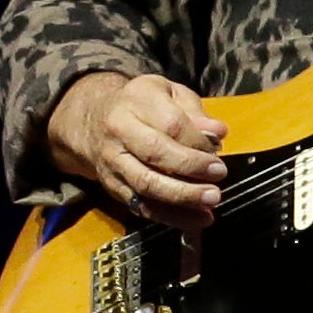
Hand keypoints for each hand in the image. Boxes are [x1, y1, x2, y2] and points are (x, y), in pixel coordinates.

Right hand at [47, 70, 228, 227]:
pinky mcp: (112, 186)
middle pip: (156, 153)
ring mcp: (113, 161)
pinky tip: (195, 219)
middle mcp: (119, 130)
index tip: (216, 149)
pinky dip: (171, 217)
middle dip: (191, 167)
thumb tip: (217, 132)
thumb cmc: (141, 105)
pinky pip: (142, 206)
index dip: (198, 141)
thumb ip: (194, 111)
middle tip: (219, 174)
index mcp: (136, 100)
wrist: (93, 120)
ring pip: (147, 184)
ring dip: (182, 196)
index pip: (172, 124)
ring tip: (210, 200)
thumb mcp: (168, 93)